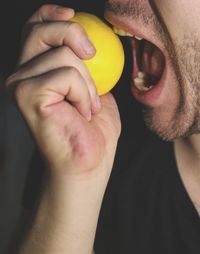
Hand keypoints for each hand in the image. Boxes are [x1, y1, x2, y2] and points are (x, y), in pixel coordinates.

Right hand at [6, 5, 120, 180]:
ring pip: (62, 54)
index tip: (73, 13)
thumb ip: (86, 64)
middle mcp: (20, 76)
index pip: (35, 29)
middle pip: (40, 30)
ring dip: (88, 82)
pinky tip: (83, 113)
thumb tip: (91, 39)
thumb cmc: (91, 130)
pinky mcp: (27, 95)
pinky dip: (84, 93)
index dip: (51, 14)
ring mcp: (20, 85)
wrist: (87, 163)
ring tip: (88, 107)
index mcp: (33, 72)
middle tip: (92, 56)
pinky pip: (66, 74)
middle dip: (73, 33)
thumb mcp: (93, 89)